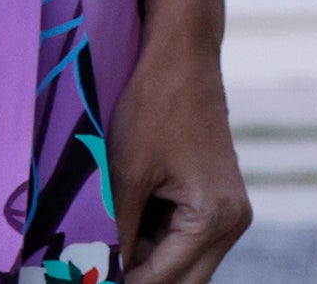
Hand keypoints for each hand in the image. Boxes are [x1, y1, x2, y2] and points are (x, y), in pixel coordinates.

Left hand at [107, 36, 250, 283]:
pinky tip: (123, 220)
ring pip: (180, 266)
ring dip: (142, 261)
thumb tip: (96, 278)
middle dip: (136, 277)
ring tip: (100, 243)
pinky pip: (183, 242)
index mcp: (215, 217)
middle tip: (92, 268)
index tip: (85, 279)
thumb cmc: (154, 105)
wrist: (182, 55)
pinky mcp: (218, 202)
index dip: (117, 283)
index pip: (160, 280)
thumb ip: (115, 235)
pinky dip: (151, 242)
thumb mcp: (125, 174)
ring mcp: (229, 212)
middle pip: (179, 282)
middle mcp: (232, 222)